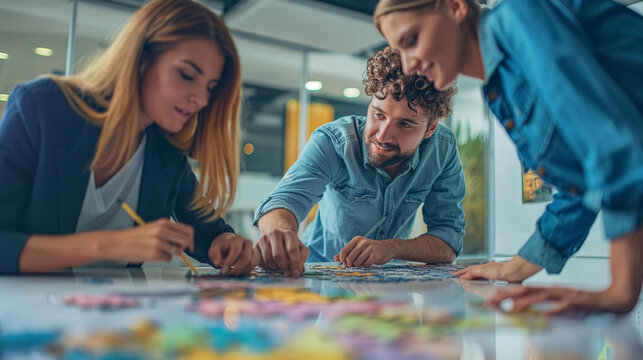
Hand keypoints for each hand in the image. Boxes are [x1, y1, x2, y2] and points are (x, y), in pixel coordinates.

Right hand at [106, 219, 193, 262]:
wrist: (116, 243)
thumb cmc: (134, 237)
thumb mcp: (153, 228)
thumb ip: (168, 232)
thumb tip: (185, 242)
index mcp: (163, 223)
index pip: (188, 230)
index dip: (191, 239)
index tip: (190, 246)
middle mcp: (162, 231)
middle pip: (186, 241)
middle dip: (185, 248)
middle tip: (178, 251)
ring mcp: (158, 243)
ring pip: (177, 251)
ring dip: (172, 254)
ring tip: (159, 251)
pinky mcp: (154, 254)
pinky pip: (168, 259)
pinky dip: (163, 259)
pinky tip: (153, 255)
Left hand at [208, 233, 256, 275]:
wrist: (229, 247)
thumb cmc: (222, 248)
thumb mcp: (215, 249)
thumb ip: (215, 254)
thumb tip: (217, 263)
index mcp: (238, 239)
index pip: (237, 250)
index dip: (230, 261)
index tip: (223, 269)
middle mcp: (248, 243)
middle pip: (246, 258)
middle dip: (236, 269)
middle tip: (228, 274)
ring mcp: (253, 250)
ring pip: (251, 264)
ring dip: (241, 271)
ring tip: (231, 273)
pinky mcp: (256, 258)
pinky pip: (253, 267)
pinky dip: (245, 272)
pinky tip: (237, 272)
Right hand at [254, 229, 308, 276]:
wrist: (278, 237)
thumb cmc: (291, 245)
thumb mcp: (301, 249)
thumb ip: (302, 258)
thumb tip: (299, 270)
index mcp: (289, 234)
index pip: (292, 250)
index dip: (294, 264)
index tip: (296, 274)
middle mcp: (275, 233)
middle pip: (278, 255)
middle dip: (283, 267)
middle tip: (287, 272)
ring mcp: (264, 239)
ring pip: (268, 259)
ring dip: (275, 267)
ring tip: (280, 266)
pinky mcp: (255, 245)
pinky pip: (259, 261)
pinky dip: (266, 267)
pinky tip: (272, 265)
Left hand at [335, 237, 394, 267]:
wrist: (387, 248)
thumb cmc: (371, 248)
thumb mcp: (359, 247)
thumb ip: (347, 252)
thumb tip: (335, 258)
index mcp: (357, 240)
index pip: (343, 251)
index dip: (342, 259)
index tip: (344, 262)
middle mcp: (362, 243)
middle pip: (349, 258)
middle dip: (349, 264)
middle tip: (352, 265)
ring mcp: (369, 249)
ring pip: (356, 263)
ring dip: (358, 266)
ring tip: (362, 263)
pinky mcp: (374, 256)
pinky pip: (364, 265)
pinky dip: (365, 266)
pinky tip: (369, 263)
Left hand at [453, 256, 540, 281]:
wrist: (514, 271)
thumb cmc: (513, 274)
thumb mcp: (506, 277)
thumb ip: (502, 277)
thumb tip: (504, 280)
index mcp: (491, 268)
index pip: (478, 270)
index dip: (471, 272)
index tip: (465, 274)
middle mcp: (486, 267)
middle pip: (471, 268)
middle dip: (463, 271)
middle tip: (456, 274)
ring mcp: (484, 269)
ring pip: (469, 270)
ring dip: (462, 273)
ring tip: (455, 275)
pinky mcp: (482, 271)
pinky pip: (471, 274)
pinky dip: (466, 276)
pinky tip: (461, 278)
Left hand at [487, 285, 637, 314]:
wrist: (606, 300)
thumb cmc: (580, 302)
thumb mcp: (557, 303)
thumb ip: (542, 306)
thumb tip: (526, 310)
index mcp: (546, 291)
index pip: (522, 292)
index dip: (506, 294)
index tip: (491, 298)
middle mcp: (551, 291)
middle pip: (526, 292)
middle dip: (508, 297)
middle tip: (492, 301)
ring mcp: (562, 295)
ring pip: (540, 298)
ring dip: (525, 303)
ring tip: (512, 307)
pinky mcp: (574, 302)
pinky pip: (563, 307)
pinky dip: (554, 310)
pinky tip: (545, 313)